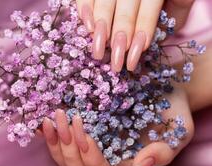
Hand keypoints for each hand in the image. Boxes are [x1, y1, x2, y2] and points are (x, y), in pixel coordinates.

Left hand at [38, 87, 193, 165]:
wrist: (162, 91)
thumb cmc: (171, 113)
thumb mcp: (176, 132)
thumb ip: (164, 151)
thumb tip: (144, 159)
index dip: (93, 161)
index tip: (88, 135)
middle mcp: (105, 162)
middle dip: (70, 148)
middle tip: (69, 119)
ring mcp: (90, 150)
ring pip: (65, 162)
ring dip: (57, 142)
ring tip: (55, 116)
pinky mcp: (80, 135)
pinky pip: (59, 145)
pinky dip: (50, 136)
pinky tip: (45, 121)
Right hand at [76, 0, 194, 71]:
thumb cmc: (162, 5)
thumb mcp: (176, 4)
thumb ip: (178, 5)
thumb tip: (177, 9)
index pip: (149, 4)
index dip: (144, 27)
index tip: (138, 51)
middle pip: (126, 3)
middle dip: (120, 34)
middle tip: (116, 61)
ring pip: (105, 0)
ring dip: (101, 28)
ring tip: (99, 52)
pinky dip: (85, 9)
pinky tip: (89, 27)